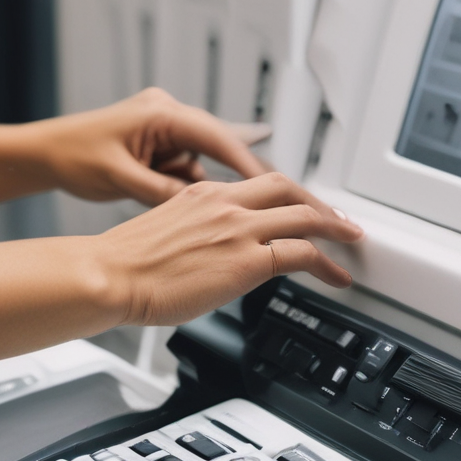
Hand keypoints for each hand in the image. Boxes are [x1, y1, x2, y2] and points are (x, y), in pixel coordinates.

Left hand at [0, 88, 269, 217]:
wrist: (43, 153)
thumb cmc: (72, 156)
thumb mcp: (120, 178)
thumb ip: (162, 191)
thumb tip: (200, 205)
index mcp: (159, 113)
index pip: (216, 136)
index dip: (246, 161)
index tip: (272, 183)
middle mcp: (165, 114)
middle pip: (216, 145)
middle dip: (232, 174)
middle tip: (260, 201)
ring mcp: (161, 128)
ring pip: (199, 159)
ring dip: (194, 184)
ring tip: (172, 200)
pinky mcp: (156, 143)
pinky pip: (182, 165)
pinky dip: (180, 183)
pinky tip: (160, 197)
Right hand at [91, 172, 362, 325]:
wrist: (108, 275)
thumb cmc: (123, 264)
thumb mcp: (165, 231)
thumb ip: (195, 234)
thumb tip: (209, 252)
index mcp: (202, 194)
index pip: (257, 185)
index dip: (287, 195)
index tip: (300, 206)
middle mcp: (224, 203)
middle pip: (288, 189)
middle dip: (320, 203)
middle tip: (338, 219)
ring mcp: (238, 229)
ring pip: (304, 216)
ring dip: (335, 228)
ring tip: (351, 241)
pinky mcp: (247, 260)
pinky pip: (300, 253)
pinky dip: (326, 263)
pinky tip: (336, 275)